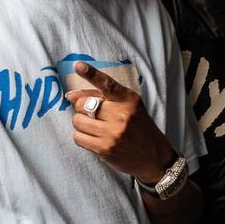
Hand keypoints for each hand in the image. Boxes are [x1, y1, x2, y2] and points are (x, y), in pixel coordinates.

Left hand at [64, 61, 174, 184]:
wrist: (153, 158)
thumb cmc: (139, 129)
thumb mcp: (129, 107)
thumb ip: (101, 98)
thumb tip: (70, 95)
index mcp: (129, 101)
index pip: (108, 85)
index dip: (92, 74)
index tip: (78, 65)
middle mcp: (122, 115)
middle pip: (83, 104)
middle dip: (83, 109)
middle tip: (95, 115)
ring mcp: (113, 133)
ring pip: (77, 121)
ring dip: (82, 124)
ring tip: (96, 128)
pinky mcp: (105, 149)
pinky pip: (78, 138)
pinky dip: (82, 137)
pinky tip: (95, 138)